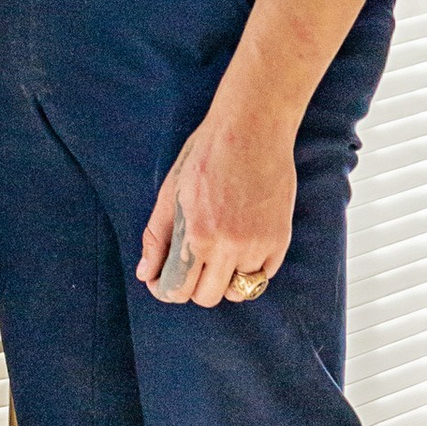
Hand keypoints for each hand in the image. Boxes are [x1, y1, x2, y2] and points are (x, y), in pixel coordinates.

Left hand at [138, 99, 296, 308]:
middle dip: (193, 286)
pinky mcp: (280, 240)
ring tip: (217, 253)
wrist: (252, 129)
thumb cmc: (206, 155)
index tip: (163, 280)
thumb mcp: (171, 193)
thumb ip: (157, 238)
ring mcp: (258, 245)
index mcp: (197, 235)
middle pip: (207, 297)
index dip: (165, 288)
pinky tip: (240, 246)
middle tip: (190, 266)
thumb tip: (146, 274)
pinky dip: (249, 270)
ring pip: (237, 291)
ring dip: (223, 279)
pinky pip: (262, 277)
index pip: (178, 290)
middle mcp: (229, 246)